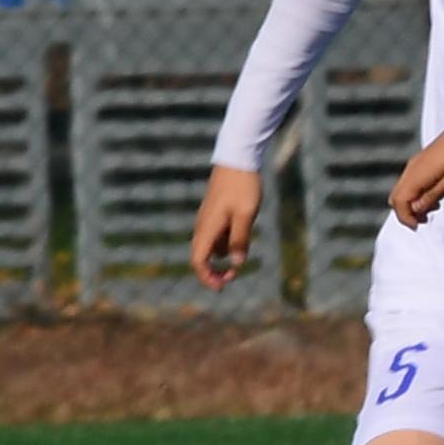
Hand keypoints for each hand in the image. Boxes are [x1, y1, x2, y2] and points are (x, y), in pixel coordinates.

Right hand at [190, 165, 262, 288]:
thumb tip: (237, 264)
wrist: (237, 158)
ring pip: (209, 246)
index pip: (198, 261)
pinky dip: (224, 244)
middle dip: (213, 272)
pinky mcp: (214, 212)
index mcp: (207, 228)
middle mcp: (203, 225)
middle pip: (200, 257)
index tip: (222, 286)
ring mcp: (207, 219)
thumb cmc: (243, 186)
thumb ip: (240, 239)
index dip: (207, 278)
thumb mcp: (245, 214)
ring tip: (241, 257)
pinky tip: (241, 240)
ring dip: (221, 257)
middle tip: (231, 278)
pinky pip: (215, 235)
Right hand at [391, 122, 443, 227]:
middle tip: (425, 219)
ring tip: (434, 208)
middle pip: (396, 197)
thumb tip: (416, 209)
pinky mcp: (423, 162)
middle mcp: (412, 168)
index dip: (405, 217)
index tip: (419, 225)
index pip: (398, 201)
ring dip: (413, 204)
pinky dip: (417, 194)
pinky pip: (412, 182)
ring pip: (403, 190)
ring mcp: (416, 164)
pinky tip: (435, 196)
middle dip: (407, 212)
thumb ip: (432, 195)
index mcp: (418, 173)